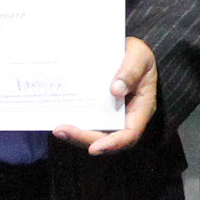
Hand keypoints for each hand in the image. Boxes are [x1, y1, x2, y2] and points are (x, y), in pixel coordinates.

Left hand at [53, 39, 158, 156]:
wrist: (128, 51)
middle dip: (85, 138)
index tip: (94, 148)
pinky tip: (60, 118)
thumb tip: (115, 90)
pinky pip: (89, 123)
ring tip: (58, 129)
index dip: (113, 144)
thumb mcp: (139, 55)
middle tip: (62, 131)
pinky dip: (76, 124)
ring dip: (77, 135)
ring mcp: (113, 116)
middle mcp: (127, 118)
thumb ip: (130, 71)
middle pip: (107, 138)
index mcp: (141, 108)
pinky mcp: (101, 112)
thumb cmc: (138, 54)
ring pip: (96, 134)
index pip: (129, 134)